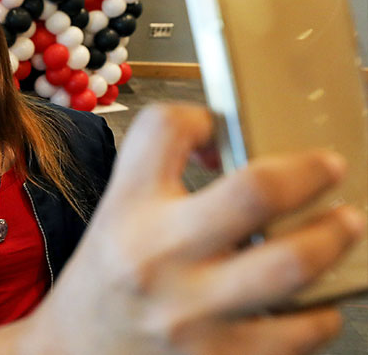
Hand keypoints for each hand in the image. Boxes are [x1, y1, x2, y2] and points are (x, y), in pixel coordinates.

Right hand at [20, 104, 364, 354]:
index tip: (222, 130)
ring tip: (344, 226)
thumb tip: (235, 151)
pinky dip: (320, 313)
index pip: (165, 129)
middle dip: (309, 172)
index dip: (203, 116)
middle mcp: (156, 257)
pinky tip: (313, 302)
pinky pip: (299, 332)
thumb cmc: (106, 280)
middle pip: (255, 192)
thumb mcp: (116, 218)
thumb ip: (160, 179)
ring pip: (293, 264)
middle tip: (330, 167)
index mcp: (126, 211)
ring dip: (333, 238)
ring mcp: (192, 314)